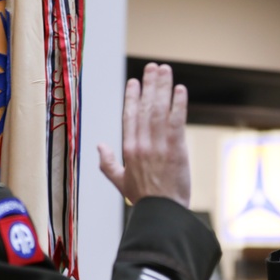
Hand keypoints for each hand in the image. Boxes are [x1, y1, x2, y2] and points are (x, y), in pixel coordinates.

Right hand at [98, 63, 190, 207]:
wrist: (162, 212)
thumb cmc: (143, 199)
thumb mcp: (120, 182)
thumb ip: (107, 164)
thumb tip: (99, 146)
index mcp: (129, 149)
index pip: (130, 116)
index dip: (132, 97)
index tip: (135, 81)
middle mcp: (142, 143)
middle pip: (145, 107)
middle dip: (149, 84)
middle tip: (153, 67)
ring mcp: (159, 145)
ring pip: (160, 109)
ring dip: (163, 87)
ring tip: (165, 70)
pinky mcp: (176, 149)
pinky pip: (177, 121)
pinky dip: (178, 104)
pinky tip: (180, 90)